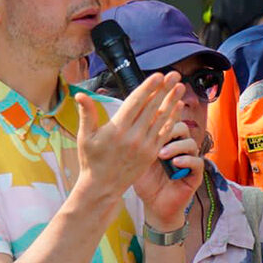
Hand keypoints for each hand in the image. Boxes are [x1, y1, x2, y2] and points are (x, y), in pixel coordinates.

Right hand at [73, 72, 186, 205]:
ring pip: (162, 119)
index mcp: (117, 129)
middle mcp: (133, 136)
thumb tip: (81, 94)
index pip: (136, 103)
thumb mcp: (85, 137)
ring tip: (181, 86)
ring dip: (172, 101)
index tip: (158, 75)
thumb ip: (87, 114)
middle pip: (152, 108)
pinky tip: (178, 107)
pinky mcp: (152, 153)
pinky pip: (165, 133)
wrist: (103, 187)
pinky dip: (172, 119)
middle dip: (165, 90)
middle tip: (175, 74)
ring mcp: (145, 146)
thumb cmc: (91, 160)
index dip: (148, 88)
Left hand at [133, 120, 201, 227]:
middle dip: (170, 130)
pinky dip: (187, 161)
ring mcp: (189, 160)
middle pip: (182, 128)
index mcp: (166, 141)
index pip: (168, 122)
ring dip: (176, 146)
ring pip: (191, 144)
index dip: (162, 117)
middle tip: (156, 137)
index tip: (149, 120)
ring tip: (162, 154)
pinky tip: (176, 163)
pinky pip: (197, 162)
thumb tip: (127, 124)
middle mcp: (179, 148)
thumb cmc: (145, 182)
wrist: (154, 206)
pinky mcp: (195, 175)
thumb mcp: (137, 160)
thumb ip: (137, 143)